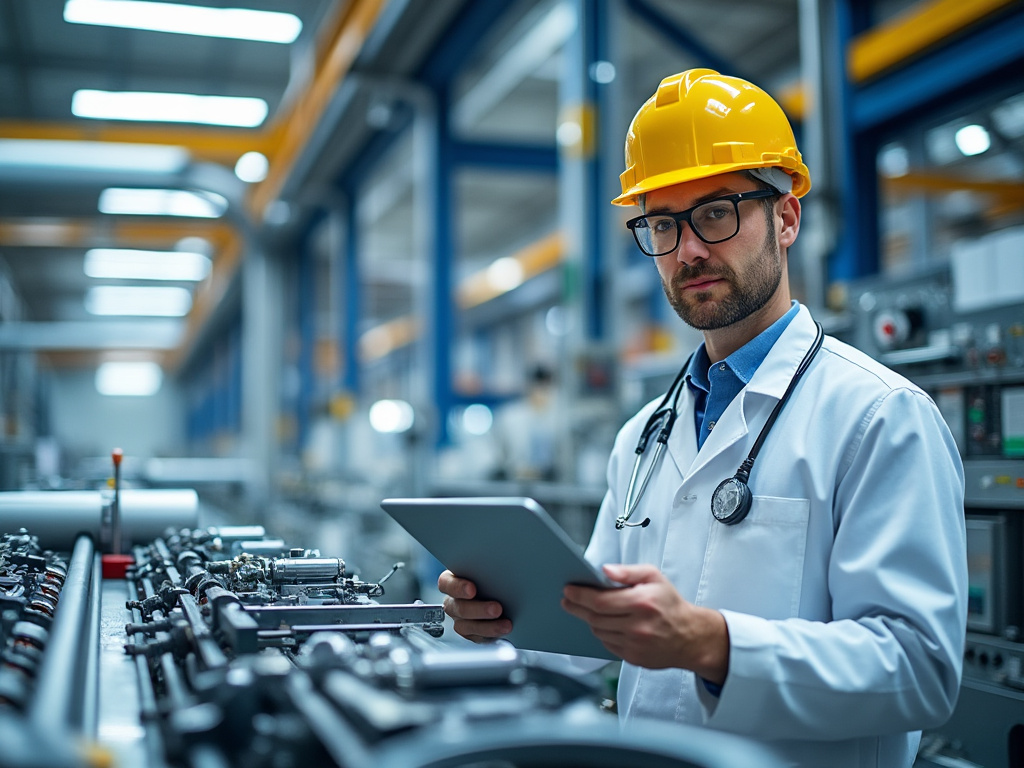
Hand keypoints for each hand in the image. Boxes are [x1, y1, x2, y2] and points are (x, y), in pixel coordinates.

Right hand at [437, 569, 511, 642]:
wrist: (500, 594)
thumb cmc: (489, 577)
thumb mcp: (485, 570)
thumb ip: (486, 570)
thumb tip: (504, 568)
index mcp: (452, 581)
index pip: (446, 583)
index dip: (458, 587)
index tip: (472, 589)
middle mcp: (453, 601)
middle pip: (458, 607)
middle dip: (478, 609)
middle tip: (496, 608)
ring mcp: (460, 619)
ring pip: (466, 626)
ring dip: (487, 626)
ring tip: (505, 624)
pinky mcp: (471, 633)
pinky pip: (477, 637)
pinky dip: (492, 634)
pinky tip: (504, 629)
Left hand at [561, 564, 728, 681]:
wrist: (690, 637)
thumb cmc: (670, 604)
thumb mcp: (654, 577)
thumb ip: (629, 571)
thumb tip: (605, 570)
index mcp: (642, 603)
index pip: (600, 601)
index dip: (580, 596)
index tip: (568, 590)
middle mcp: (638, 626)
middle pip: (595, 618)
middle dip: (576, 607)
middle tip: (567, 600)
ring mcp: (635, 645)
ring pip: (599, 632)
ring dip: (589, 620)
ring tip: (586, 610)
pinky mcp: (633, 659)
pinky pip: (607, 644)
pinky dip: (602, 633)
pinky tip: (603, 623)